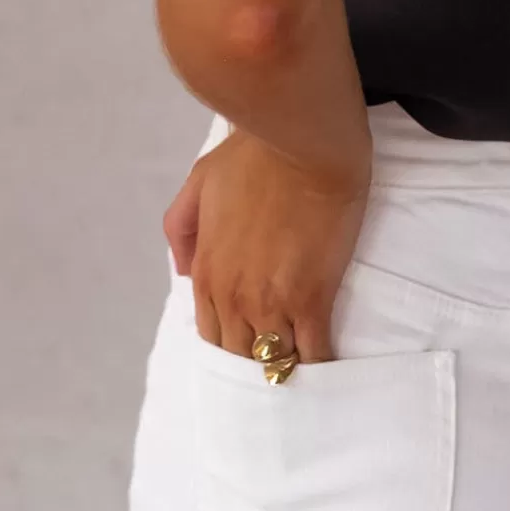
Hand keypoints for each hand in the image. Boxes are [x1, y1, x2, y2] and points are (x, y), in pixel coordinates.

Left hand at [164, 128, 370, 364]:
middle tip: (279, 363)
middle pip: (240, 355)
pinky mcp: (311, 299)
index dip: (231, 345)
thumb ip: (181, 228)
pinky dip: (319, 363)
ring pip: (273, 359)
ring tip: (305, 368)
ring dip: (287, 365)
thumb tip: (181, 272)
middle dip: (257, 361)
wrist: (301, 142)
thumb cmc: (254, 154)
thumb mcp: (199, 181)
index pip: (210, 334)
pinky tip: (328, 365)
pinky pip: (313, 351)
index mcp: (205, 272)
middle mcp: (232, 297)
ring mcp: (271, 302)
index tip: (251, 345)